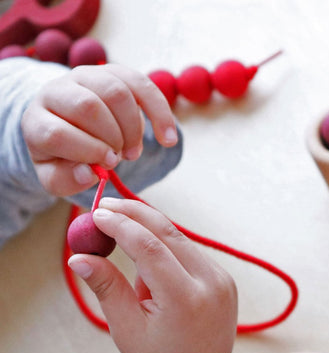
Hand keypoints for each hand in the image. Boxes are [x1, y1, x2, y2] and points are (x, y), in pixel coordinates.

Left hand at [21, 64, 177, 197]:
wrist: (68, 125)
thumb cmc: (64, 156)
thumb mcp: (57, 176)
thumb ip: (66, 180)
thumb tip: (90, 174)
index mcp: (37, 121)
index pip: (57, 132)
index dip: (87, 151)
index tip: (108, 165)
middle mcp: (56, 91)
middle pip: (89, 107)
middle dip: (113, 138)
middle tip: (121, 157)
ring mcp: (84, 77)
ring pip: (116, 92)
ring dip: (133, 128)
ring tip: (133, 150)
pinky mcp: (112, 73)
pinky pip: (141, 85)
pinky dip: (160, 114)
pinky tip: (168, 139)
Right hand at [67, 198, 237, 352]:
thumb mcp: (125, 327)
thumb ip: (105, 286)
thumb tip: (77, 255)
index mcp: (186, 299)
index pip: (149, 246)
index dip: (120, 224)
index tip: (97, 212)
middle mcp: (212, 286)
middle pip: (170, 234)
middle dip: (136, 216)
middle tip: (106, 205)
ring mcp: (224, 283)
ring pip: (180, 242)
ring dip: (152, 243)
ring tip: (140, 290)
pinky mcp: (227, 283)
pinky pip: (192, 256)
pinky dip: (170, 256)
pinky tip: (159, 289)